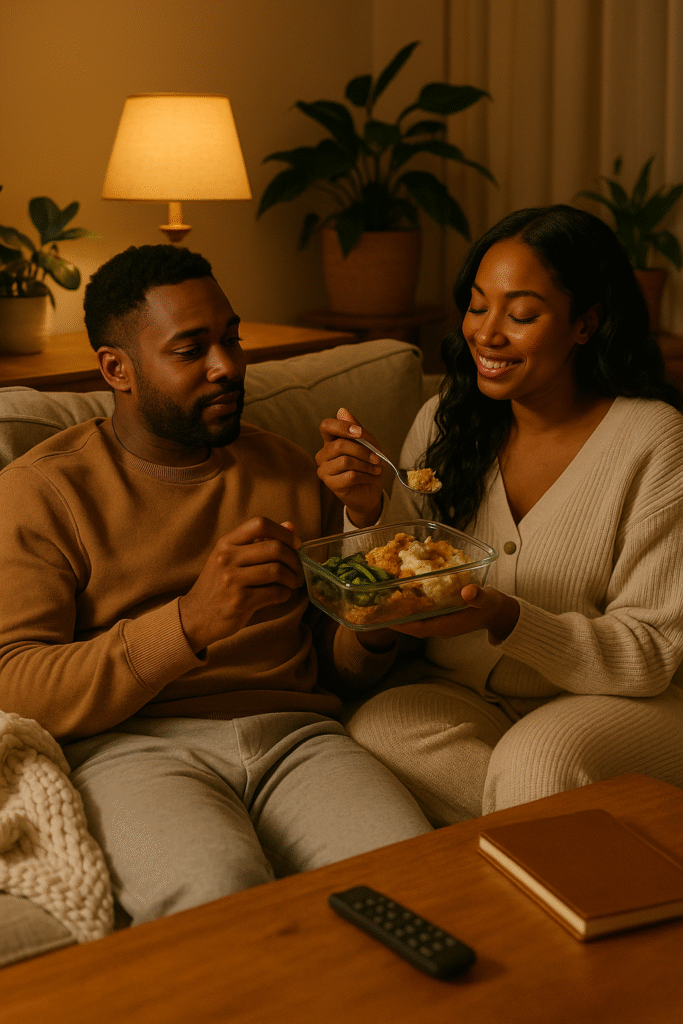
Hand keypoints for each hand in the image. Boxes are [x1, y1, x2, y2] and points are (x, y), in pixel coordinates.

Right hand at [178, 518, 303, 651]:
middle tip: (297, 569)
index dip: (283, 532)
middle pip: (274, 548)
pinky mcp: (240, 601)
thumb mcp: (231, 558)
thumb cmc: (218, 585)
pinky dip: (286, 593)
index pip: (260, 524)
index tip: (295, 544)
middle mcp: (227, 558)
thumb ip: (260, 541)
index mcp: (226, 543)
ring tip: (291, 583)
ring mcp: (232, 580)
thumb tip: (291, 526)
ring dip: (292, 578)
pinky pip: (275, 593)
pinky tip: (283, 594)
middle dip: (293, 559)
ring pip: (277, 571)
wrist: (196, 616)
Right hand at [316, 408, 383, 527]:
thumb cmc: (368, 465)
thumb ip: (357, 429)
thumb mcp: (369, 444)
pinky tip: (370, 477)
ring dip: (366, 465)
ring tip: (375, 469)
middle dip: (363, 451)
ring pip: (346, 461)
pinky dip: (365, 476)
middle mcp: (324, 454)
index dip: (342, 426)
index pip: (326, 426)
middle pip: (340, 445)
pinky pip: (350, 476)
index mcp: (331, 441)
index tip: (359, 432)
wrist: (371, 491)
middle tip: (377, 458)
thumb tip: (342, 411)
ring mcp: (324, 470)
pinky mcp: (331, 484)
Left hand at [391, 585, 519, 643]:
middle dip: (393, 618)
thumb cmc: (492, 606)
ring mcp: (439, 621)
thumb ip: (479, 596)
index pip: (417, 628)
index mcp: (446, 626)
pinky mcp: (441, 614)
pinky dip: (410, 605)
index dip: (400, 624)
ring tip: (381, 599)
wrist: (499, 613)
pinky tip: (401, 593)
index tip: (383, 618)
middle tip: (374, 606)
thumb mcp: (488, 600)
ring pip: (414, 619)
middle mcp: (439, 626)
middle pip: (410, 625)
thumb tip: (467, 592)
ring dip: (399, 611)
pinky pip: (421, 613)